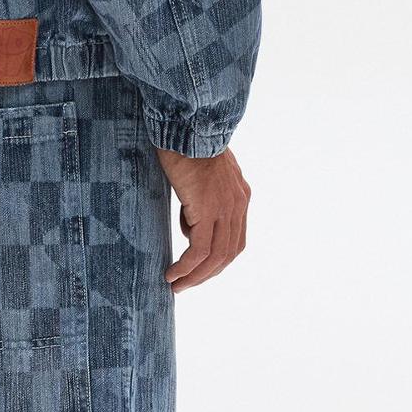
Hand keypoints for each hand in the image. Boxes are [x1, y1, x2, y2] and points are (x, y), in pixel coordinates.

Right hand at [156, 146, 249, 290]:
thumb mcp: (201, 173)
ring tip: (176, 286)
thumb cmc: (187, 142)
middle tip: (185, 285)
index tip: (198, 269)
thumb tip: (191, 221)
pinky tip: (172, 274)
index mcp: (240, 195)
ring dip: (195, 276)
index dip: (217, 259)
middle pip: (228, 253)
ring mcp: (226, 208)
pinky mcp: (208, 210)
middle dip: (207, 274)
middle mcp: (238, 204)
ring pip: (215, 257)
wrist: (188, 125)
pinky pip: (199, 250)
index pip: (234, 239)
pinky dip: (186, 267)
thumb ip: (203, 196)